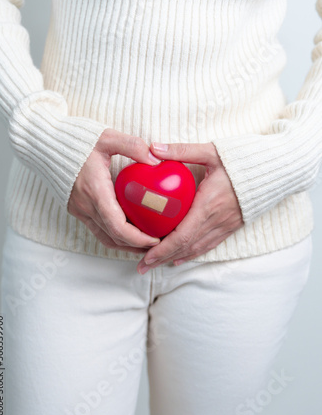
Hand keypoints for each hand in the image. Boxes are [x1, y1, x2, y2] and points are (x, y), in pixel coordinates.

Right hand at [67, 128, 161, 252]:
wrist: (45, 143)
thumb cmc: (76, 140)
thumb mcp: (107, 137)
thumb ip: (132, 146)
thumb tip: (155, 159)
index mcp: (95, 192)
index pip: (118, 227)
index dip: (139, 238)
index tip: (156, 239)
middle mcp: (86, 206)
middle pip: (114, 237)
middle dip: (137, 245)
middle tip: (159, 244)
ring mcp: (79, 209)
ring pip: (105, 237)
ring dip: (126, 245)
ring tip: (146, 244)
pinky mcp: (76, 209)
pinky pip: (97, 229)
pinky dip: (114, 235)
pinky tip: (129, 232)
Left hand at [136, 141, 243, 273]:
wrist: (274, 170)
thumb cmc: (242, 159)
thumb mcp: (210, 151)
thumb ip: (181, 150)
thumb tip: (153, 148)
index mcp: (208, 204)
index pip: (182, 234)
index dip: (163, 248)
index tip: (145, 255)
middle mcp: (216, 220)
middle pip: (185, 246)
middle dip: (162, 258)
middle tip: (141, 267)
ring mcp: (225, 225)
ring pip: (196, 248)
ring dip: (174, 258)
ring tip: (154, 265)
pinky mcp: (231, 226)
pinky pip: (209, 244)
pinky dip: (192, 253)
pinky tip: (180, 257)